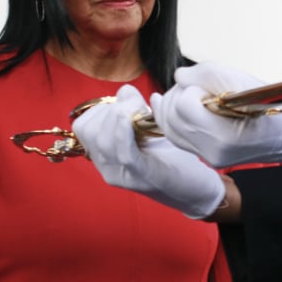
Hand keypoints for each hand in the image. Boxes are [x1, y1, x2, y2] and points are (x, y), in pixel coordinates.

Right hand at [72, 84, 224, 218]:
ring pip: (103, 140)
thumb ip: (133, 109)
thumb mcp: (149, 129)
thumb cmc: (174, 156)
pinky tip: (133, 118)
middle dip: (111, 109)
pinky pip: (124, 153)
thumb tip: (125, 92)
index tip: (126, 104)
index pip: (83, 126)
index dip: (102, 108)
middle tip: (138, 107)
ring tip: (143, 113)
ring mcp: (122, 176)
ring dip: (121, 116)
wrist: (197, 189)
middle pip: (89, 131)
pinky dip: (125, 132)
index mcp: (105, 156)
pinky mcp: (142, 178)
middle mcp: (107, 168)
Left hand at [151, 62, 281, 167]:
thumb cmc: (266, 103)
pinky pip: (177, 137)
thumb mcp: (239, 80)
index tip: (207, 88)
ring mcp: (207, 157)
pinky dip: (173, 120)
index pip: (183, 106)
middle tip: (194, 87)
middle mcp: (211, 151)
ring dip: (170, 107)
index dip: (191, 90)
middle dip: (176, 96)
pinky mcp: (205, 157)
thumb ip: (205, 73)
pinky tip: (168, 105)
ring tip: (183, 93)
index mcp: (222, 135)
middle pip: (171, 118)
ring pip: (169, 129)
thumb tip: (179, 76)